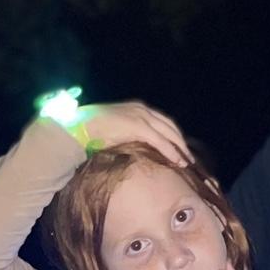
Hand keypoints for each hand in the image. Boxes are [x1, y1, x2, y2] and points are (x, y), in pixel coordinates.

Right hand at [72, 101, 189, 164]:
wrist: (80, 125)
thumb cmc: (93, 130)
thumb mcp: (117, 130)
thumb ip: (130, 135)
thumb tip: (139, 149)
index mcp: (137, 108)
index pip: (163, 121)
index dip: (173, 135)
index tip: (181, 148)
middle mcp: (142, 109)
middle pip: (170, 126)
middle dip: (180, 142)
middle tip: (188, 157)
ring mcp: (141, 116)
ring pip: (168, 133)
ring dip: (179, 148)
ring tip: (186, 162)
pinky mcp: (139, 126)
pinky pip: (160, 141)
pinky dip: (171, 151)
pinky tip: (177, 161)